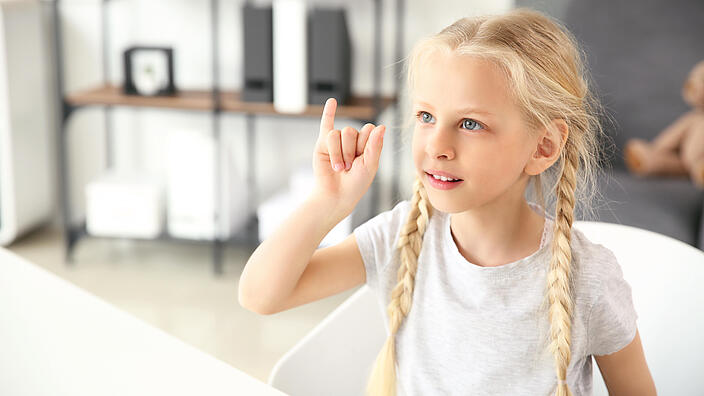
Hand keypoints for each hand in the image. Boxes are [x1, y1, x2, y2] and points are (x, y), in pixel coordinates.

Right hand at [310, 98, 385, 214]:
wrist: (336, 196)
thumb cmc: (355, 184)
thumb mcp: (370, 166)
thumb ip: (374, 146)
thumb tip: (382, 126)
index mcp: (367, 144)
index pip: (369, 130)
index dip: (366, 144)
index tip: (363, 160)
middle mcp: (353, 140)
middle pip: (351, 131)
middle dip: (349, 150)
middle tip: (349, 167)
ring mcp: (337, 141)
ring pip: (336, 134)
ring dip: (338, 153)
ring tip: (339, 168)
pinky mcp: (323, 144)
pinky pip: (326, 124)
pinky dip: (328, 112)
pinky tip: (332, 101)